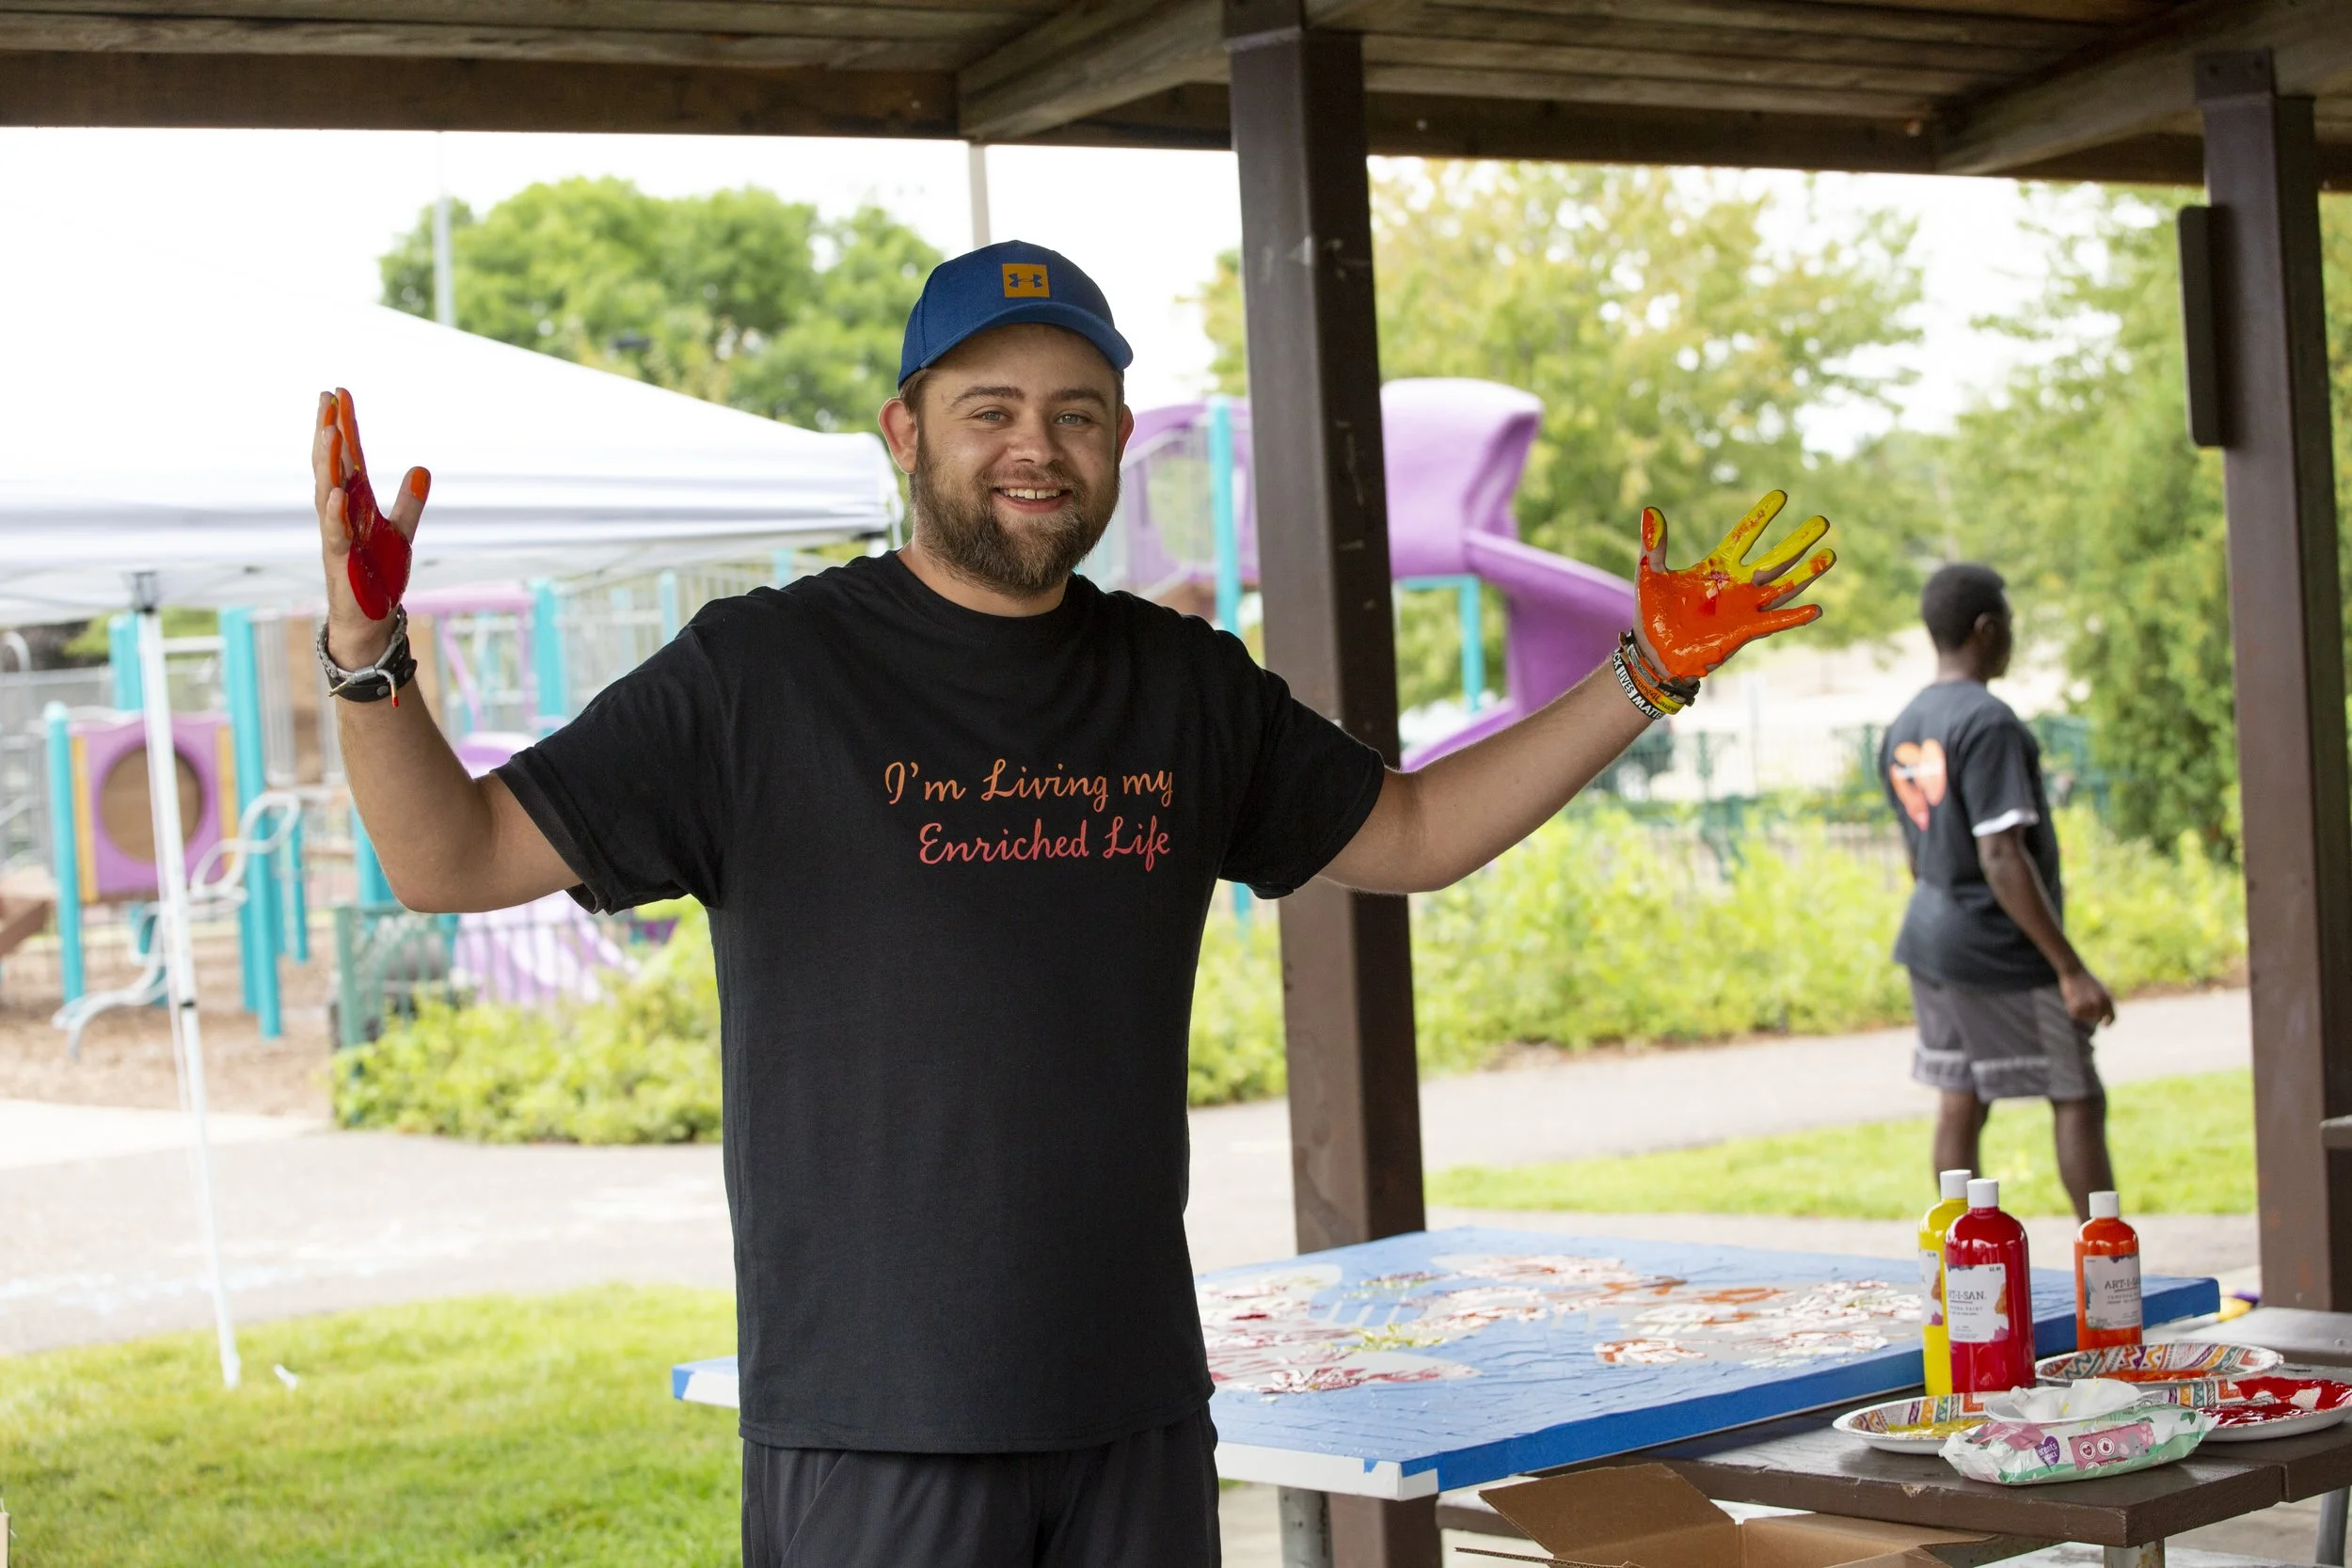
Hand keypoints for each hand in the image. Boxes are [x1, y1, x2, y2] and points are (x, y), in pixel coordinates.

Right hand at [312, 388, 425, 665]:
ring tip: (331, 431)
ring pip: (327, 492)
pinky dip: (336, 512)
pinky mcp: (341, 560)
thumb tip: (420, 467)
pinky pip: (336, 533)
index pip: (349, 458)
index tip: (339, 392)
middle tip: (327, 398)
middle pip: (331, 466)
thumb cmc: (378, 574)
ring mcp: (337, 535)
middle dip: (329, 432)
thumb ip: (410, 502)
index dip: (346, 426)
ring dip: (329, 463)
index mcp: (354, 504)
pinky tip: (335, 490)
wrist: (371, 618)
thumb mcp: (400, 533)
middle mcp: (340, 514)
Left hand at [1635, 489, 1835, 682]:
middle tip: (1822, 521)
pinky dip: (1794, 617)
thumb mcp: (1650, 576)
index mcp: (1716, 568)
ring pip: (1782, 587)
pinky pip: (1774, 622)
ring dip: (1806, 573)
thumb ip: (1654, 546)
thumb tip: (1651, 510)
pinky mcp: (1744, 631)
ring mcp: (1743, 608)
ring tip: (1831, 555)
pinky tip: (1816, 609)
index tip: (1780, 495)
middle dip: (1798, 541)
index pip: (1744, 536)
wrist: (1653, 654)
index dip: (1761, 517)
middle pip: (1774, 559)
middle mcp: (1736, 586)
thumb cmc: (1652, 616)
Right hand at [2059, 968, 2117, 1028]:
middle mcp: (2100, 1004)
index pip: (2111, 1018)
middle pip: (2097, 1019)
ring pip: (2085, 1018)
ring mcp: (2089, 1005)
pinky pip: (2075, 1015)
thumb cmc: (2087, 979)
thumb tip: (2104, 1016)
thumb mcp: (2100, 990)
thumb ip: (2104, 1003)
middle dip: (2091, 1016)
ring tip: (2077, 999)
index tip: (2104, 1025)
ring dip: (2081, 1012)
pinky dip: (2072, 1009)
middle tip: (2084, 1008)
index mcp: (2108, 1000)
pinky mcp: (2077, 1006)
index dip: (2108, 1023)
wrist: (2074, 970)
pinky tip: (2071, 999)